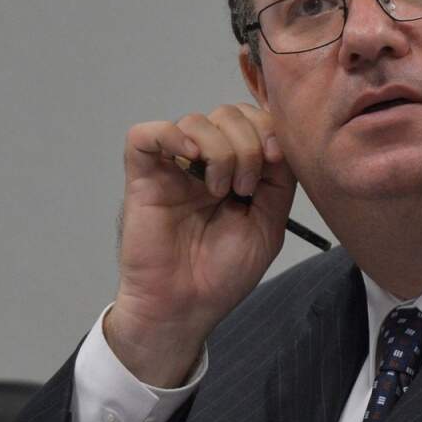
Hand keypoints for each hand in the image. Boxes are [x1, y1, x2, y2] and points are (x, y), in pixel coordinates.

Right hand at [105, 103, 293, 386]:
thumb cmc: (223, 273)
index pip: (253, 119)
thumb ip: (279, 180)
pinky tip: (192, 158)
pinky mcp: (142, 176)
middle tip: (246, 187)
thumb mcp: (269, 224)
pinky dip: (171, 135)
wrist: (185, 308)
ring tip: (222, 191)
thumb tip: (277, 140)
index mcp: (236, 168)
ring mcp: (172, 167)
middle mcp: (204, 161)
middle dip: (249, 142)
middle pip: (228, 113)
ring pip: (195, 120)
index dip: (269, 128)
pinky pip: (145, 135)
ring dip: (220, 150)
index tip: (276, 159)